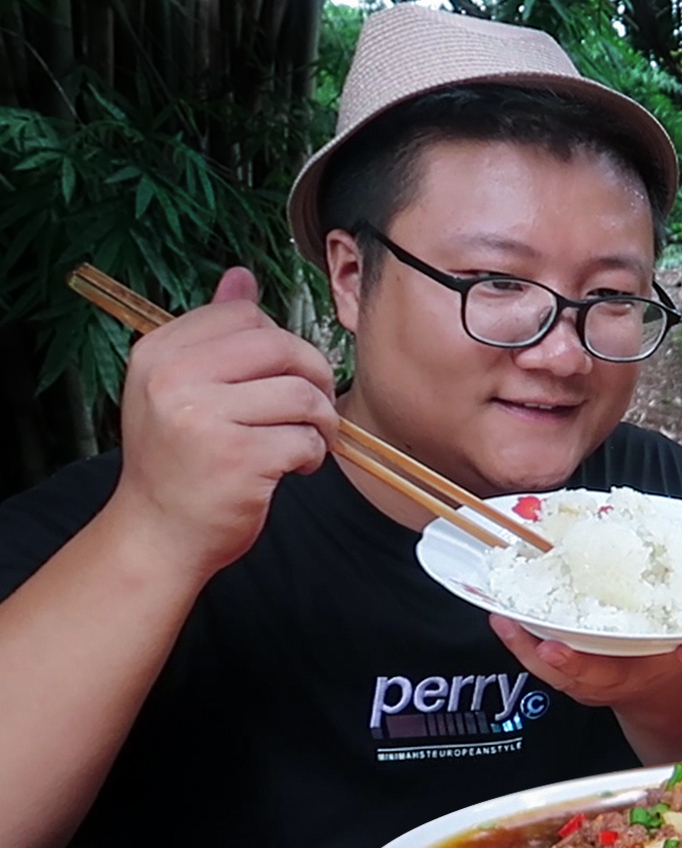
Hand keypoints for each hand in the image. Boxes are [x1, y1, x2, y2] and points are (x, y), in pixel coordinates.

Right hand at [111, 268, 337, 578]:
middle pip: (281, 346)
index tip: (282, 374)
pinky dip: (312, 455)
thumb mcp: (179, 388)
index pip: (245, 315)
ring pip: (302, 394)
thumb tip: (242, 276)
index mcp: (159, 353)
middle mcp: (174, 380)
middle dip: (314, 376)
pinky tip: (292, 467)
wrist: (158, 533)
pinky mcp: (236, 459)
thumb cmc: (179, 461)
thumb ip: (213, 331)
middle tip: (313, 407)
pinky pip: (305, 439)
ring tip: (303, 440)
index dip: (281, 343)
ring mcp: (203, 419)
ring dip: (319, 421)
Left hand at [488, 489, 681, 709]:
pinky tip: (498, 614)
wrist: (660, 679)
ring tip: (509, 624)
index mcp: (680, 652)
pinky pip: (542, 662)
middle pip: (613, 674)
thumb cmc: (677, 622)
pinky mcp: (571, 672)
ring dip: (536, 652)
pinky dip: (520, 642)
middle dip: (584, 666)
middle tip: (558, 651)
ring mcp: (601, 677)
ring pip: (567, 673)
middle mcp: (638, 671)